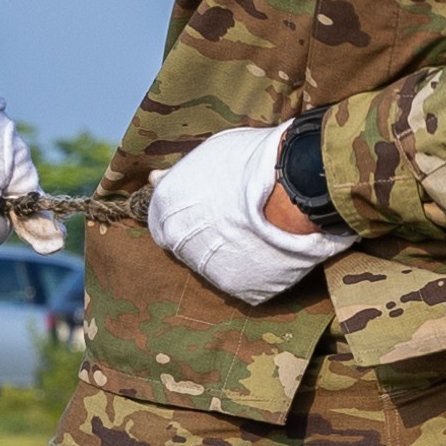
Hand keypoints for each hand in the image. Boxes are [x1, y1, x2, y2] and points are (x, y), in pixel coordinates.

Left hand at [148, 122, 342, 304]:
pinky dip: (257, 268)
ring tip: (259, 230)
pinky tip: (271, 247)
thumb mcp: (208, 156)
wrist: (290, 183)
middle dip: (209, 235)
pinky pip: (246, 280)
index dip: (190, 215)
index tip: (211, 208)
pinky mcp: (238, 289)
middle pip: (189, 247)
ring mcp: (208, 270)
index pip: (165, 223)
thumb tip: (154, 179)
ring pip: (217, 265)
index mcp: (165, 211)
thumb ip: (180, 175)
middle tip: (238, 218)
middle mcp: (179, 244)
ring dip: (232, 253)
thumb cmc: (251, 160)